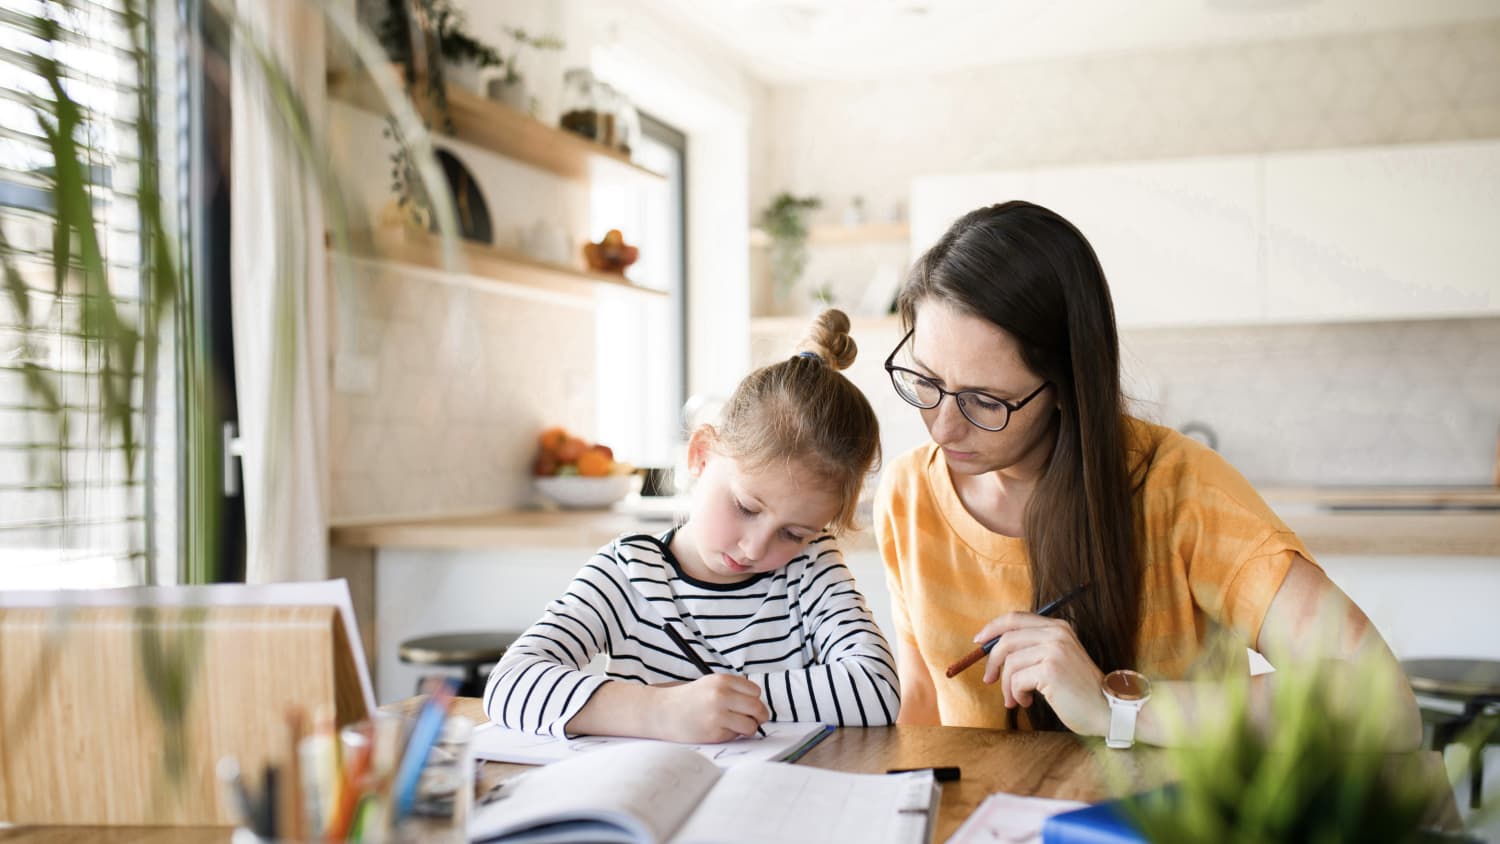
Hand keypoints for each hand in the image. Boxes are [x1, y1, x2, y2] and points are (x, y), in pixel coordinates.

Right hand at [653, 674, 768, 742]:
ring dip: (747, 728)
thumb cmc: (688, 699)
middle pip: (757, 708)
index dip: (754, 700)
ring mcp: (718, 715)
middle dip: (759, 716)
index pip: (755, 691)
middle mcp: (721, 695)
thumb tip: (759, 706)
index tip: (749, 706)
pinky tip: (718, 730)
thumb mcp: (710, 684)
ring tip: (735, 727)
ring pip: (750, 725)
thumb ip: (733, 690)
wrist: (661, 712)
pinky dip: (731, 736)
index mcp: (722, 680)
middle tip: (755, 720)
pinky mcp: (714, 733)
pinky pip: (735, 736)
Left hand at [976, 612, 1108, 736]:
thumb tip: (994, 650)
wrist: (1108, 710)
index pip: (1015, 618)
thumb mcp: (1059, 660)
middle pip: (1006, 639)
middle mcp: (1056, 634)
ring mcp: (1054, 650)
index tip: (978, 642)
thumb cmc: (1080, 691)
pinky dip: (1016, 694)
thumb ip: (1034, 649)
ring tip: (1016, 699)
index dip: (992, 628)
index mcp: (1058, 628)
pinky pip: (1016, 680)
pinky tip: (1027, 702)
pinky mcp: (1050, 669)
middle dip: (992, 662)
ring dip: (1006, 686)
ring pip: (1009, 663)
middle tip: (989, 680)